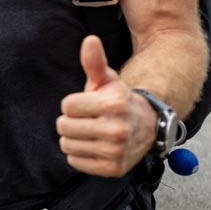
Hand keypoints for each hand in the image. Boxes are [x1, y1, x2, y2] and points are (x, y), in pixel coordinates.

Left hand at [56, 36, 155, 176]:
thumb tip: (89, 40)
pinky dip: (79, 155)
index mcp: (113, 105)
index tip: (87, 105)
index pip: (66, 106)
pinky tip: (94, 147)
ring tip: (91, 133)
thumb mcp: (107, 80)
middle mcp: (117, 130)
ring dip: (74, 139)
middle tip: (88, 120)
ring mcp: (116, 152)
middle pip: (63, 126)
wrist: (146, 127)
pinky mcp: (113, 169)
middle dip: (71, 121)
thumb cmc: (118, 101)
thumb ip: (94, 61)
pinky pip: (74, 161)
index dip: (73, 104)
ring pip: (67, 144)